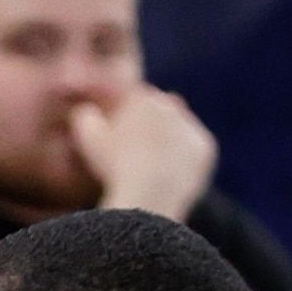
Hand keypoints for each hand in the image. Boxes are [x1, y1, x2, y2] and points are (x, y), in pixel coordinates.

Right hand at [66, 83, 215, 219]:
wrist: (150, 193)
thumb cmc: (115, 166)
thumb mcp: (87, 139)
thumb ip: (85, 117)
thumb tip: (87, 111)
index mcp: (142, 97)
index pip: (136, 100)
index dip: (128, 118)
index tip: (122, 138)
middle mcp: (170, 105)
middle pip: (161, 111)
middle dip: (152, 125)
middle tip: (139, 151)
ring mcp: (191, 125)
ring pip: (179, 130)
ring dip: (170, 140)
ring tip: (154, 165)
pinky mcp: (206, 147)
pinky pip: (194, 151)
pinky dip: (185, 160)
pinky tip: (170, 175)